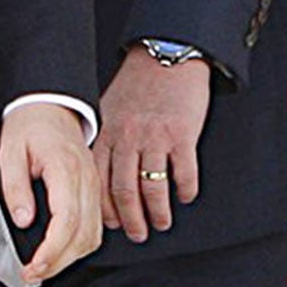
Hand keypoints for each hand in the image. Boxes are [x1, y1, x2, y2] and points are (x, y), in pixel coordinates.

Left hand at [0, 102, 100, 282]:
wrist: (50, 106)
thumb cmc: (30, 126)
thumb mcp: (10, 151)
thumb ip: (15, 186)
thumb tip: (23, 220)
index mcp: (66, 167)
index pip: (67, 219)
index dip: (52, 250)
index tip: (33, 267)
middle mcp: (86, 178)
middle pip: (83, 234)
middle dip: (58, 262)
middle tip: (32, 274)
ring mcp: (94, 185)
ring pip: (93, 235)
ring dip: (70, 258)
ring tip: (43, 267)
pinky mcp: (94, 190)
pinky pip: (95, 227)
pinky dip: (80, 246)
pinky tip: (61, 252)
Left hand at [95, 46, 209, 243]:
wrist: (169, 52)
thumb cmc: (141, 80)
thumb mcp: (111, 105)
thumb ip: (106, 136)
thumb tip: (102, 169)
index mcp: (109, 131)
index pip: (100, 180)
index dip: (105, 208)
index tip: (111, 224)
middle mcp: (129, 137)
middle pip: (125, 191)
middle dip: (131, 220)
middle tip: (138, 234)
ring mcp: (156, 136)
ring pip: (153, 187)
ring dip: (158, 212)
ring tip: (163, 223)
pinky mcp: (182, 133)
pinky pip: (183, 172)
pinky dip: (185, 190)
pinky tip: (186, 196)